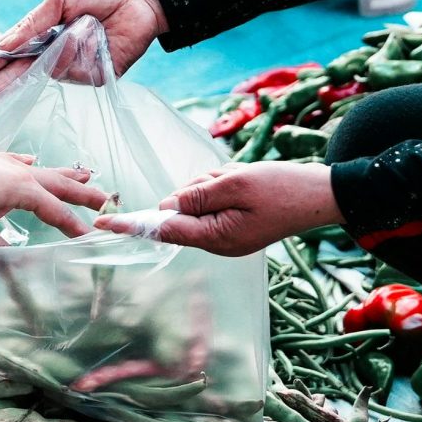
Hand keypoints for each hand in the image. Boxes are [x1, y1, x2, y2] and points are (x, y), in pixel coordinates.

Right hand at [0, 0, 168, 113]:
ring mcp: (72, 69)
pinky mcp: (94, 77)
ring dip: (65, 46)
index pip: (7, 58)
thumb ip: (33, 24)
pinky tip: (99, 35)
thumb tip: (4, 46)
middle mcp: (52, 57)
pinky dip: (86, 49)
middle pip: (17, 80)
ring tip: (88, 24)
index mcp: (39, 37)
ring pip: (52, 70)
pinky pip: (78, 70)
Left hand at [0, 145, 109, 248]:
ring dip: (65, 174)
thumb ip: (2, 257)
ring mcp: (2, 163)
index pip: (56, 211)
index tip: (94, 240)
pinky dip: (30, 163)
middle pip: (59, 183)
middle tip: (108, 197)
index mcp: (21, 188)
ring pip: (42, 169)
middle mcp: (18, 172)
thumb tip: (22, 279)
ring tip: (86, 172)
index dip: (76, 227)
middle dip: (84, 192)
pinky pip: (17, 161)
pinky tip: (32, 160)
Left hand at [114, 164, 340, 257]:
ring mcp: (226, 235)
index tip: (101, 221)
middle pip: (181, 209)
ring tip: (244, 181)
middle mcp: (217, 242)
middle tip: (231, 180)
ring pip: (197, 200)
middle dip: (198, 187)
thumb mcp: (236, 183)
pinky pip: (213, 201)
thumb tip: (166, 205)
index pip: (163, 229)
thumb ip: (197, 194)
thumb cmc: (282, 188)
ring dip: (214, 184)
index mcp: (215, 237)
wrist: (320, 195)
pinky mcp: (234, 226)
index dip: (131, 223)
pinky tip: (246, 184)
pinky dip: (223, 187)